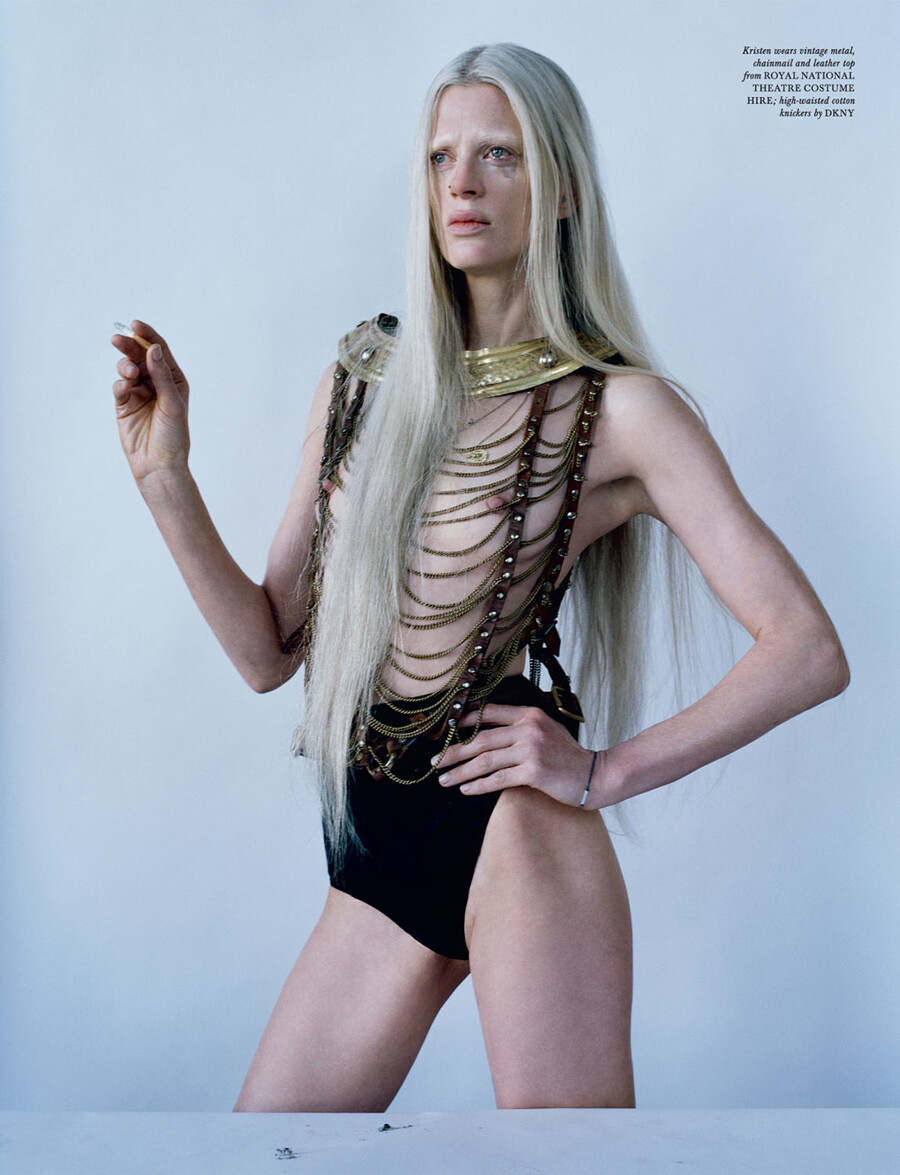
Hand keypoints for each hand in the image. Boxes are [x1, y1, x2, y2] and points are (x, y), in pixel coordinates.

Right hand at [111, 320, 190, 483]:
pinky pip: (119, 387)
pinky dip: (120, 385)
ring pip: (127, 369)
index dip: (148, 335)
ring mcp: (139, 393)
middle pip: (140, 356)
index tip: (135, 325)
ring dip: (125, 366)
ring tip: (128, 372)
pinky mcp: (124, 405)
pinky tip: (124, 388)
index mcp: (174, 379)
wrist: (159, 465)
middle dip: (129, 346)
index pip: (159, 351)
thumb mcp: (172, 403)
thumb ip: (162, 375)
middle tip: (118, 339)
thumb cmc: (173, 436)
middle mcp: (156, 383)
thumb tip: (153, 349)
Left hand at [435, 703, 603, 808]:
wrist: (594, 775)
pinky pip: (498, 779)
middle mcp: (528, 728)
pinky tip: (465, 790)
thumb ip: (520, 728)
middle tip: (435, 761)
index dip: (464, 721)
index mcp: (529, 714)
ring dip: (460, 771)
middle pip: (480, 740)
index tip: (446, 732)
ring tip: (443, 779)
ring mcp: (531, 749)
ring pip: (485, 761)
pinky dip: (478, 785)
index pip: (489, 712)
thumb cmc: (568, 756)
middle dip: (453, 752)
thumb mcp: (546, 731)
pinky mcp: (533, 772)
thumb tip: (486, 736)